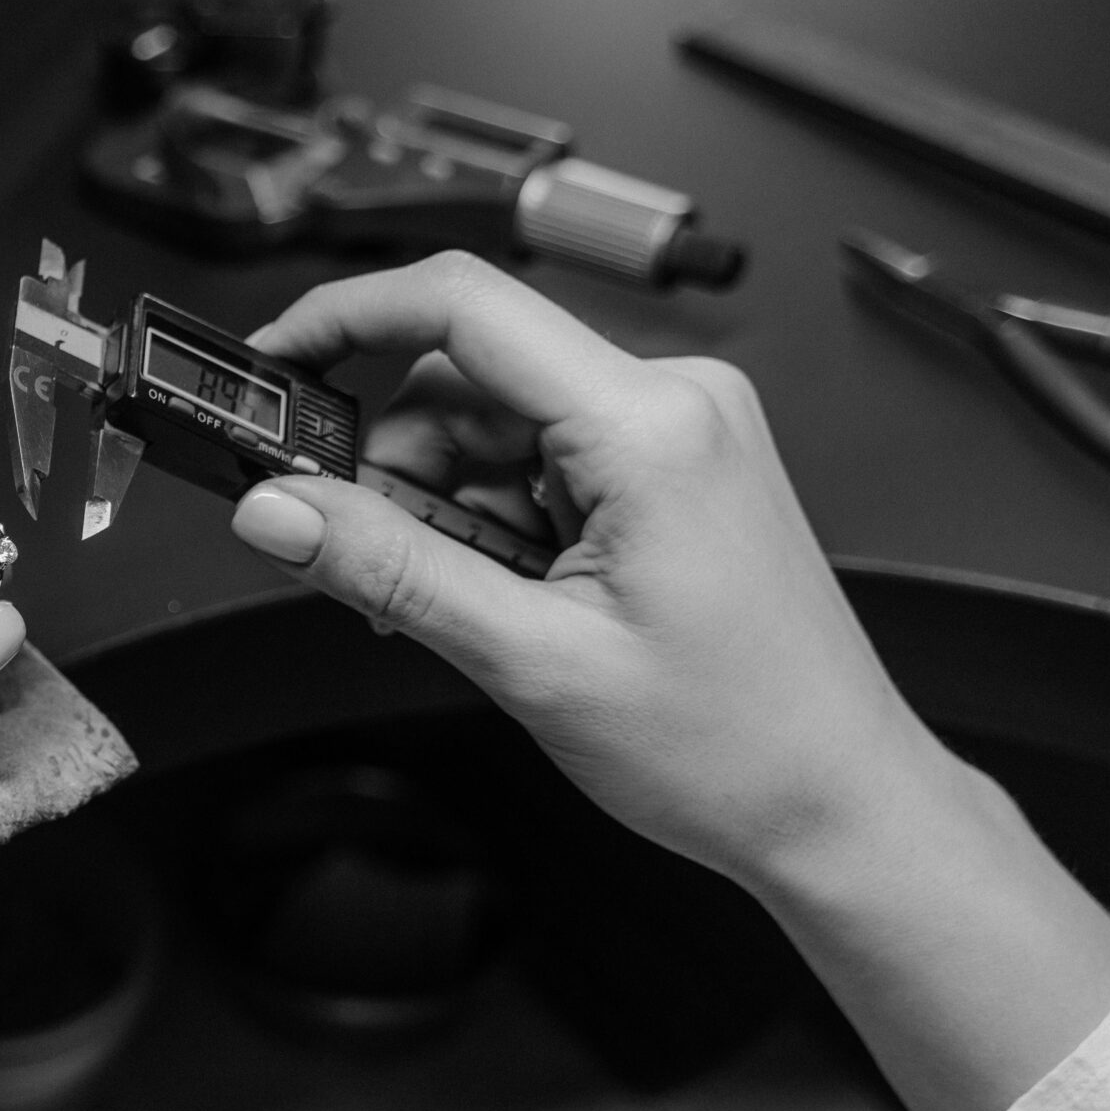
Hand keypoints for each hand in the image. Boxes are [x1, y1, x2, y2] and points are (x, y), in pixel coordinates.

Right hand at [225, 256, 1109, 1110]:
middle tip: (359, 561)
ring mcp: (675, 430)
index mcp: (650, 423)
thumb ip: (390, 571)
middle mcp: (672, 400)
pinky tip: (490, 597)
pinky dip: (487, 521)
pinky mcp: (669, 466)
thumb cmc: (738, 746)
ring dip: (440, 506)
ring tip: (448, 608)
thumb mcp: (531, 662)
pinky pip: (536, 458)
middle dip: (392, 464)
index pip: (462, 303)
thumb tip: (277, 510)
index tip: (270, 362)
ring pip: (490, 422)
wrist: (839, 807)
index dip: (344, 318)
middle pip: (464, 376)